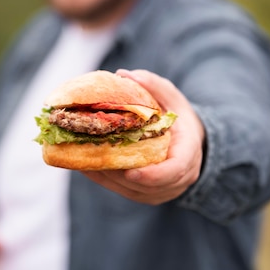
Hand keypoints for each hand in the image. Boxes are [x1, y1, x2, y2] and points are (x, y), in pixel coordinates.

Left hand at [83, 69, 205, 204]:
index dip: (153, 175)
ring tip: (81, 158)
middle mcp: (176, 180)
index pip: (174, 171)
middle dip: (118, 172)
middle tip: (92, 156)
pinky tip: (83, 163)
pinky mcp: (144, 195)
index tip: (131, 171)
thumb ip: (153, 86)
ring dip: (105, 176)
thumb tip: (124, 74)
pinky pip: (121, 190)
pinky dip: (102, 178)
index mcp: (188, 155)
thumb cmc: (178, 118)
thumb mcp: (172, 98)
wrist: (187, 143)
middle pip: (146, 184)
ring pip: (130, 190)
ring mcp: (160, 191)